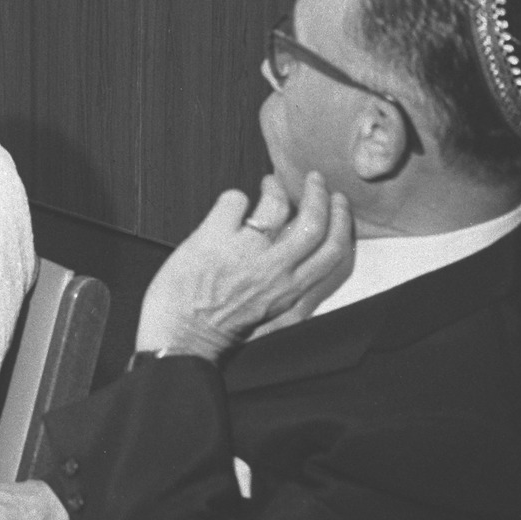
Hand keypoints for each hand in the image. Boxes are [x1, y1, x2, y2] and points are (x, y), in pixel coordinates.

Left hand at [135, 171, 355, 362]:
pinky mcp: (214, 236)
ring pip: (278, 204)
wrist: (180, 339)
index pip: (333, 252)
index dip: (341, 222)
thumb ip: (286, 287)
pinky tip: (229, 204)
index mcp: (291, 292)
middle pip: (313, 222)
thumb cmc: (218, 330)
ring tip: (269, 184)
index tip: (337, 204)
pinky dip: (234, 197)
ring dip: (276, 188)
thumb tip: (293, 256)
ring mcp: (246, 251)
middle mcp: (275, 270)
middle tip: (316, 180)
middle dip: (319, 195)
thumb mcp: (270, 315)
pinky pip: (234, 199)